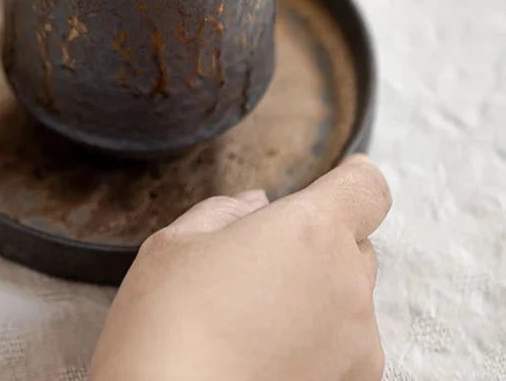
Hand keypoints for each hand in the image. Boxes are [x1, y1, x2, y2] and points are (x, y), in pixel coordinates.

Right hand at [91, 155, 391, 380]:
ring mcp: (357, 345)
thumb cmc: (166, 325)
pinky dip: (317, 339)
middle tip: (259, 263)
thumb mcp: (176, 243)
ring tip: (253, 317)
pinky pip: (345, 345)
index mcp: (310, 231)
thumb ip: (227, 211)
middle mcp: (348, 285)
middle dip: (316, 243)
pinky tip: (264, 352)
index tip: (332, 185)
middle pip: (354, 243)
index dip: (351, 180)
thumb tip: (257, 204)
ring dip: (316, 294)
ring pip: (348, 296)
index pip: (367, 187)